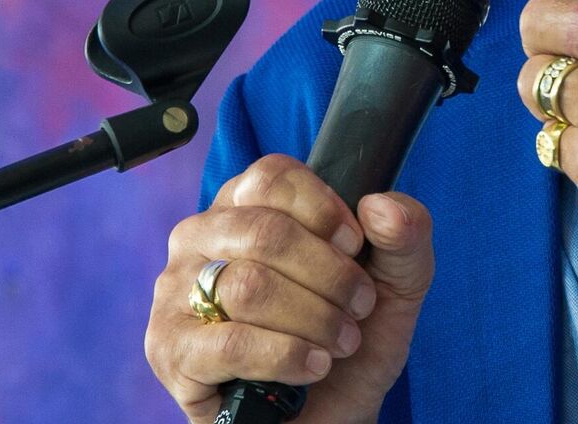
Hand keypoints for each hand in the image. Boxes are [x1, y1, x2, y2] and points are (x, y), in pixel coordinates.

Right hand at [144, 155, 434, 423]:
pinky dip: (286, 355)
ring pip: (249, 286)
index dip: (325, 212)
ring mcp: (175, 293)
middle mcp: (200, 238)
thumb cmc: (347, 336)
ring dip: (314, 319)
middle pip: (265, 232)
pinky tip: (312, 366)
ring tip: (339, 343)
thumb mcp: (396, 283)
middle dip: (331, 276)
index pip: (272, 177)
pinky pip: (231, 343)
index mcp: (244, 205)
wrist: (328, 411)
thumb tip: (381, 206)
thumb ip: (405, 235)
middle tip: (359, 308)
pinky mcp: (171, 350)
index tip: (355, 247)